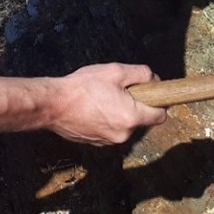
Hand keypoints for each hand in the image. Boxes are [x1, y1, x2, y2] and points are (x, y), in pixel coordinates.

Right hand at [48, 63, 167, 145]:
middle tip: (120, 89)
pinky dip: (108, 119)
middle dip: (136, 104)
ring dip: (121, 112)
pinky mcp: (96, 142)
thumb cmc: (83, 87)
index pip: (160, 116)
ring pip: (125, 124)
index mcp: (131, 118)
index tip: (152, 93)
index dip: (160, 103)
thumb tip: (155, 80)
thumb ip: (142, 74)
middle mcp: (122, 135)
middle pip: (142, 119)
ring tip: (103, 97)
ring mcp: (108, 141)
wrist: (52, 105)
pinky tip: (94, 107)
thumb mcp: (117, 71)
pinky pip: (111, 129)